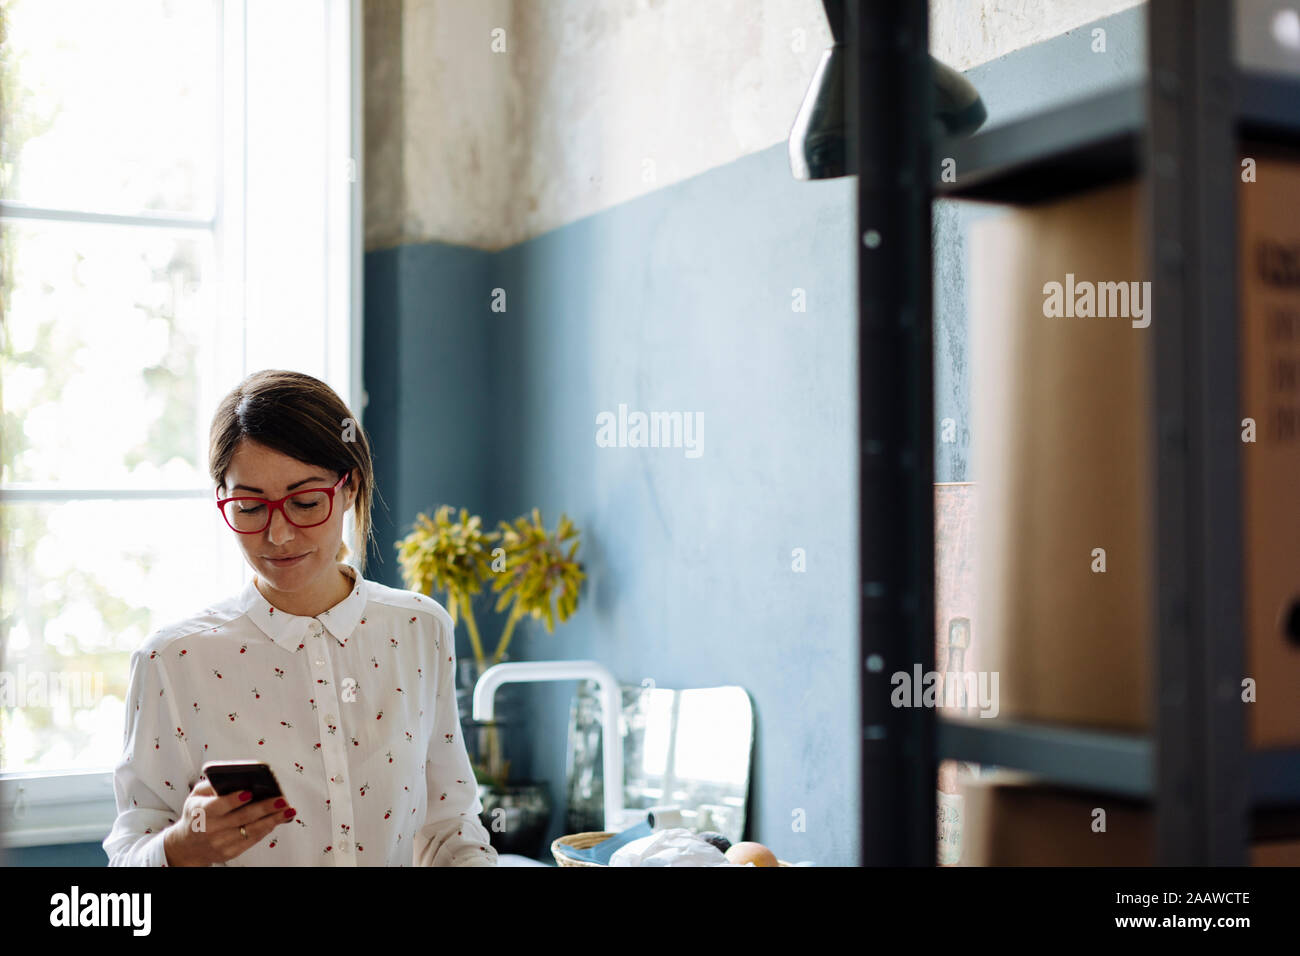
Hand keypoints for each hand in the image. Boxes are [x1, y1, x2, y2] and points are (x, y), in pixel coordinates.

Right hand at [163, 779, 295, 865]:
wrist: (187, 845)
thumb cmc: (196, 814)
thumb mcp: (196, 796)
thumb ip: (211, 784)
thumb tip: (234, 776)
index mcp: (201, 812)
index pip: (218, 806)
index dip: (234, 800)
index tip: (250, 792)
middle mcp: (210, 829)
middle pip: (241, 818)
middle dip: (264, 808)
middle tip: (281, 800)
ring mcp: (220, 843)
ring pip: (251, 830)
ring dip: (272, 820)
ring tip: (288, 810)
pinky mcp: (229, 852)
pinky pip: (251, 840)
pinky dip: (266, 829)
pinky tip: (277, 820)